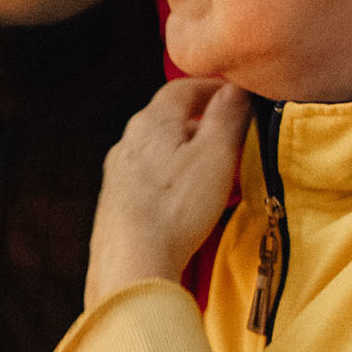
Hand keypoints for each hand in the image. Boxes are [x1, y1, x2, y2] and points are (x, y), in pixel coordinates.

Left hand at [84, 79, 252, 310]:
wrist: (131, 264)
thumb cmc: (177, 208)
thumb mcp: (215, 154)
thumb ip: (226, 116)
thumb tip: (236, 88)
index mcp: (151, 121)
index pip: (183, 88)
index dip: (213, 86)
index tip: (237, 94)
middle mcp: (127, 141)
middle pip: (168, 118)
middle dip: (201, 122)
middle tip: (231, 135)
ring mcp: (117, 173)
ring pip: (158, 150)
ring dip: (185, 152)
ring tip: (213, 169)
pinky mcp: (115, 203)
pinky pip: (149, 178)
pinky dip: (171, 178)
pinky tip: (185, 199)